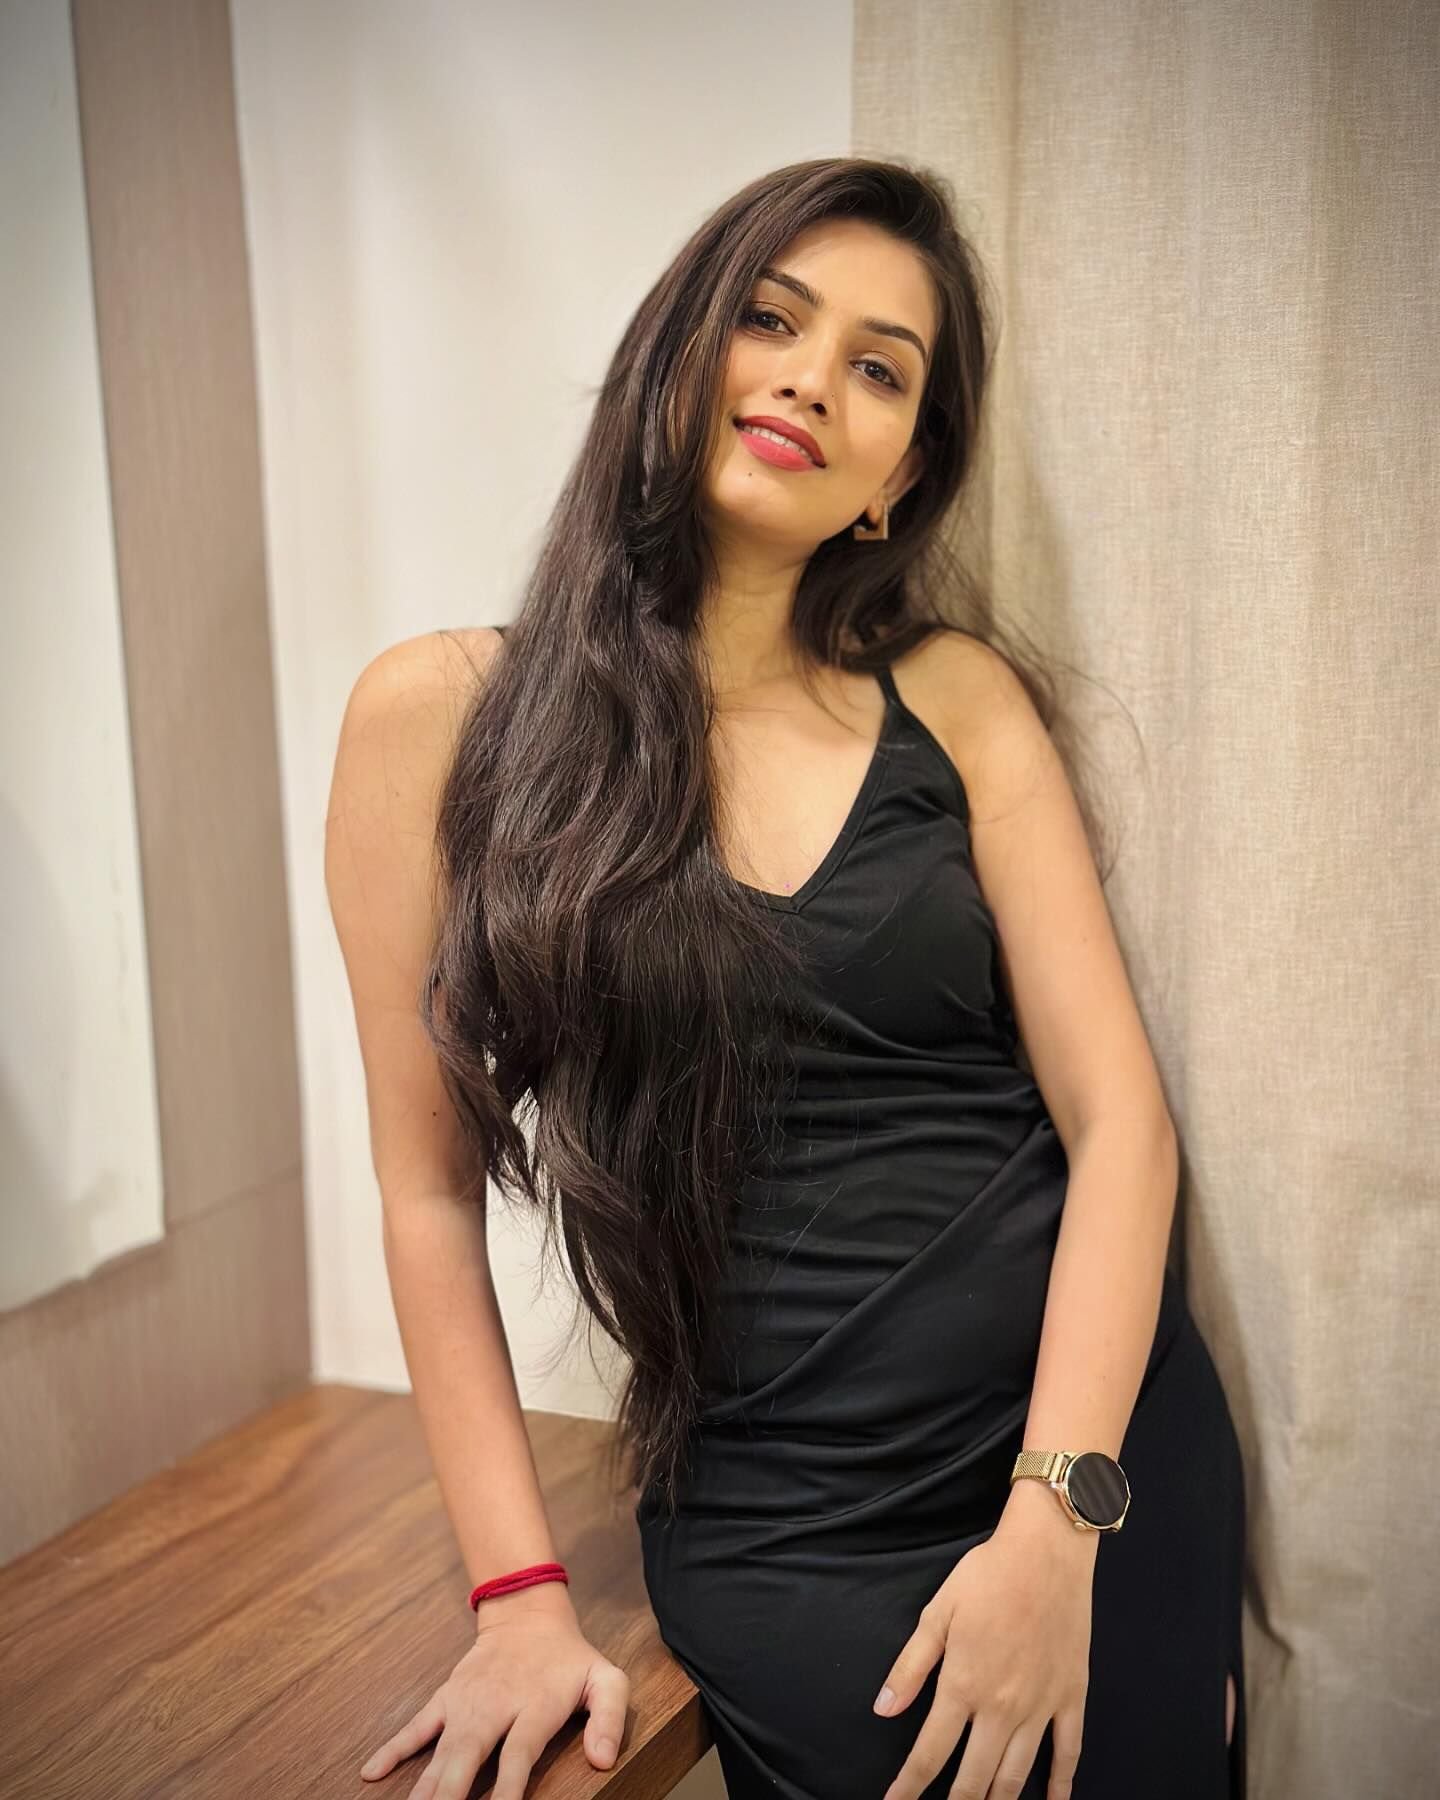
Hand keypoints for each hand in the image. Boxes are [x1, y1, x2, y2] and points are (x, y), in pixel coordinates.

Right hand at [358, 1583, 629, 1797]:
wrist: (527, 1613)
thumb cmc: (570, 1660)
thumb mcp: (607, 1679)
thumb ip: (611, 1718)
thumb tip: (602, 1760)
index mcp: (535, 1708)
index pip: (517, 1756)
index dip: (506, 1792)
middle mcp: (494, 1707)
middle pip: (467, 1756)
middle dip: (450, 1796)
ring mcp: (465, 1702)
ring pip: (439, 1749)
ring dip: (422, 1785)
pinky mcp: (446, 1698)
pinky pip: (415, 1727)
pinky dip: (392, 1749)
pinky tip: (370, 1773)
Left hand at [874, 1488, 1095, 1799]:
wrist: (1046, 1552)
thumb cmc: (987, 1576)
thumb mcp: (938, 1613)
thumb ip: (910, 1667)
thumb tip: (883, 1709)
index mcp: (964, 1685)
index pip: (930, 1754)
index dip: (909, 1787)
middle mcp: (1002, 1707)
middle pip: (974, 1778)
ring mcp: (1041, 1706)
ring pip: (1016, 1776)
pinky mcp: (1071, 1697)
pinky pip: (1067, 1754)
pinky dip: (1061, 1786)